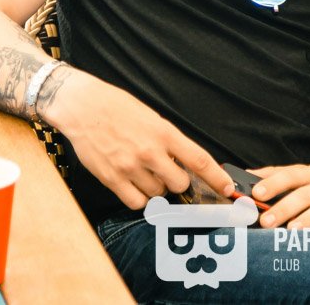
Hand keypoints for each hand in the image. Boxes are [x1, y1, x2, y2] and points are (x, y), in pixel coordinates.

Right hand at [45, 68, 231, 209]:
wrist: (82, 107)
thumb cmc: (117, 108)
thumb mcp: (150, 117)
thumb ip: (168, 141)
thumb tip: (184, 163)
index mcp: (163, 133)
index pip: (199, 160)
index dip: (217, 178)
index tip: (227, 188)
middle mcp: (149, 152)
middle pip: (180, 184)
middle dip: (178, 181)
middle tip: (166, 171)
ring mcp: (130, 167)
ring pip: (158, 194)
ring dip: (156, 188)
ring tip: (144, 171)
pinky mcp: (112, 179)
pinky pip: (136, 202)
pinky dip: (139, 198)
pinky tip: (134, 184)